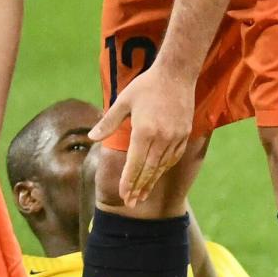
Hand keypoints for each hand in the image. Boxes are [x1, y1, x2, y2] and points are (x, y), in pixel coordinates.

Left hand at [91, 64, 196, 209]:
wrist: (177, 73)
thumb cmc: (146, 85)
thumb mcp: (123, 101)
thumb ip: (108, 122)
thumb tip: (92, 138)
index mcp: (144, 131)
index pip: (135, 164)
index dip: (128, 182)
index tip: (123, 195)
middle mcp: (161, 137)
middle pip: (149, 170)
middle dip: (138, 188)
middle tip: (131, 203)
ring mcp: (176, 136)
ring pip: (162, 165)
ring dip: (151, 181)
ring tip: (142, 194)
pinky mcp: (185, 133)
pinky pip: (174, 156)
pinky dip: (164, 168)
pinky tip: (158, 174)